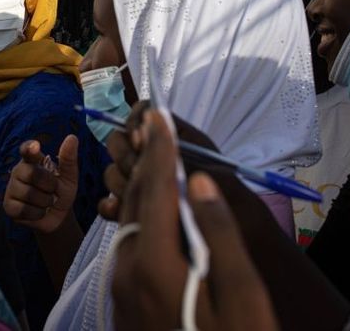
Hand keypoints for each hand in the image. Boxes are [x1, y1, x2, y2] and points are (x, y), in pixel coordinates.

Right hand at [3, 135, 78, 232]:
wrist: (59, 216)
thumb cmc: (61, 192)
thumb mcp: (69, 176)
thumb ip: (69, 159)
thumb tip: (72, 137)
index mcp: (32, 160)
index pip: (27, 150)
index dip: (29, 147)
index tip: (35, 146)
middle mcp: (18, 171)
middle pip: (32, 173)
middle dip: (49, 185)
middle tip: (52, 190)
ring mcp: (11, 189)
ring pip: (29, 194)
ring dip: (45, 202)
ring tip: (46, 202)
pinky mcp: (9, 206)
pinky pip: (24, 210)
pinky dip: (37, 213)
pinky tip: (38, 212)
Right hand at [99, 103, 221, 220]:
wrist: (239, 235)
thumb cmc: (228, 196)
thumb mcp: (206, 164)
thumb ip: (175, 147)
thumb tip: (144, 134)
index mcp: (175, 137)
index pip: (144, 113)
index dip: (135, 122)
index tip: (139, 140)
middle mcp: (156, 156)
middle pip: (120, 140)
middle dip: (124, 155)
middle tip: (137, 171)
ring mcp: (144, 183)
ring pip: (113, 172)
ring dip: (120, 183)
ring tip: (136, 199)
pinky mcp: (136, 210)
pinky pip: (110, 203)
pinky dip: (111, 207)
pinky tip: (118, 213)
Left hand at [112, 114, 277, 330]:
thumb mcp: (241, 297)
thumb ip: (219, 235)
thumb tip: (198, 181)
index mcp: (156, 262)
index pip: (157, 189)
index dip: (160, 148)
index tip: (160, 112)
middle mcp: (129, 268)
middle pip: (136, 199)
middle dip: (144, 156)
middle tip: (149, 119)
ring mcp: (122, 285)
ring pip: (128, 218)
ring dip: (140, 182)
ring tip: (150, 150)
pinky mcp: (123, 298)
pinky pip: (128, 240)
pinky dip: (139, 211)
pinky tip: (151, 204)